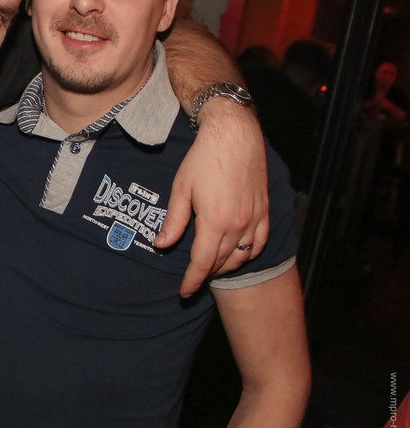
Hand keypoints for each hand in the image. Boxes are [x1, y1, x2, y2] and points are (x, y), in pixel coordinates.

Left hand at [154, 101, 268, 296]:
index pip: (203, 263)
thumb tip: (162, 244)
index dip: (192, 280)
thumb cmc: (203, 159)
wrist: (234, 136)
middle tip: (193, 281)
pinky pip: (260, 243)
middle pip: (222, 262)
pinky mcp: (265, 210)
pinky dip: (248, 255)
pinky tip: (238, 256)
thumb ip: (173, 221)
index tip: (184, 291)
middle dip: (206, 275)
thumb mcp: (181, 190)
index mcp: (215, 221)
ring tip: (211, 269)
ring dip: (226, 266)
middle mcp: (239, 224)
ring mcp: (255, 218)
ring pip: (242, 256)